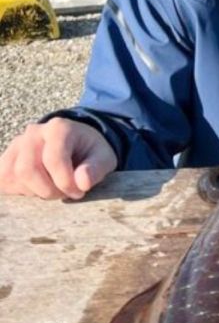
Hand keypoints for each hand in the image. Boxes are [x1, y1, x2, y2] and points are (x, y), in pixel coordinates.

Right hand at [0, 118, 117, 199]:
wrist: (78, 144)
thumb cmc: (91, 152)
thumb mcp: (104, 157)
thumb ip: (96, 168)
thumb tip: (83, 182)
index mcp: (58, 128)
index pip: (53, 160)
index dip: (65, 182)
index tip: (79, 191)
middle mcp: (33, 133)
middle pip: (26, 169)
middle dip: (47, 190)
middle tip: (65, 193)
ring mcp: (17, 145)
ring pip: (11, 176)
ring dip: (33, 191)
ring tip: (53, 189)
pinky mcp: (8, 158)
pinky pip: (3, 179)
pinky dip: (18, 191)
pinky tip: (37, 189)